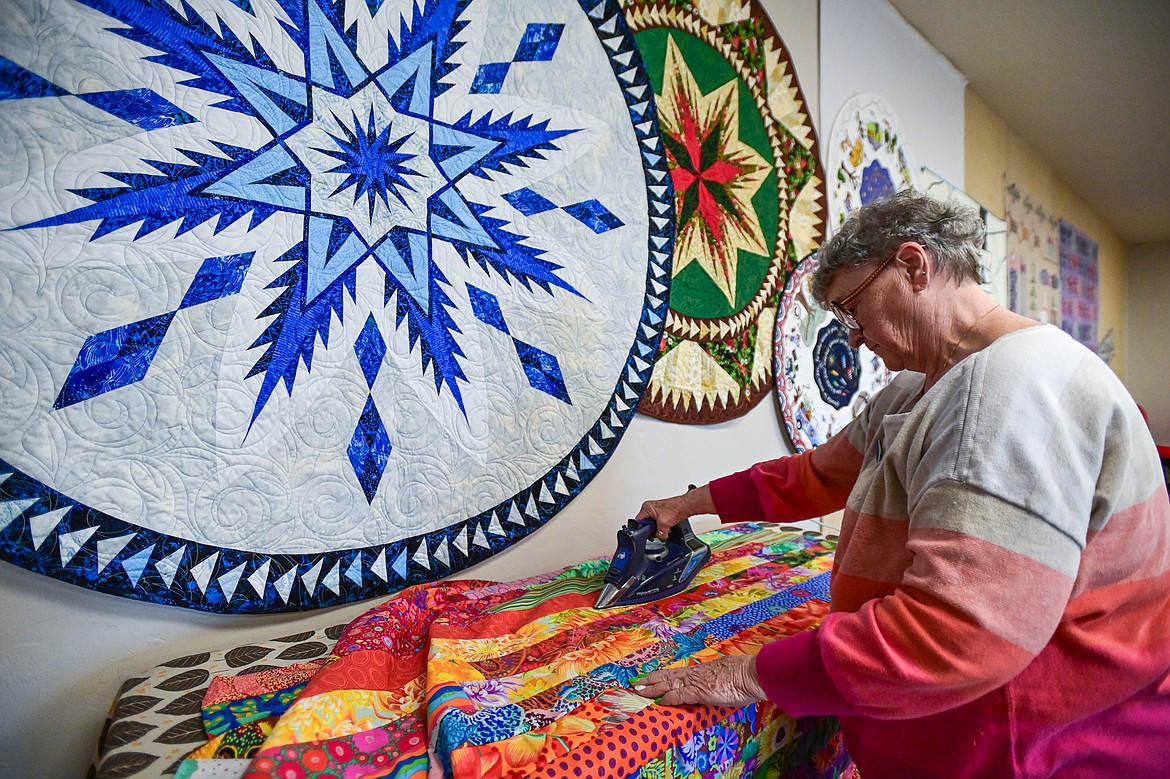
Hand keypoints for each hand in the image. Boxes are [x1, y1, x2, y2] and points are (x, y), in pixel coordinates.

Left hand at [632, 654, 765, 707]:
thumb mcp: (725, 674)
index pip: (676, 672)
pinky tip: (659, 702)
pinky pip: (679, 695)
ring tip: (639, 690)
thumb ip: (716, 679)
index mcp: (701, 670)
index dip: (662, 675)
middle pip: (667, 675)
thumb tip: (715, 683)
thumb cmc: (743, 675)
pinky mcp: (699, 691)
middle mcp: (695, 673)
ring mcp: (696, 682)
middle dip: (650, 679)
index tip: (651, 677)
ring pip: (668, 683)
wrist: (751, 674)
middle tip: (636, 682)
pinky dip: (668, 699)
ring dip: (652, 688)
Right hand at [636, 484, 714, 539]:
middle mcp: (650, 507)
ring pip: (653, 523)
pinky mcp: (662, 512)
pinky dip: (662, 526)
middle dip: (652, 530)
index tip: (646, 535)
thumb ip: (659, 533)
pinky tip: (667, 528)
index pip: (638, 521)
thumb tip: (660, 537)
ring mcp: (656, 510)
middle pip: (646, 523)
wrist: (686, 506)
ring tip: (664, 529)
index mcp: (646, 507)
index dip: (642, 530)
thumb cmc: (676, 509)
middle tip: (657, 532)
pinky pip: (658, 522)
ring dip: (658, 528)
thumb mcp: (664, 524)